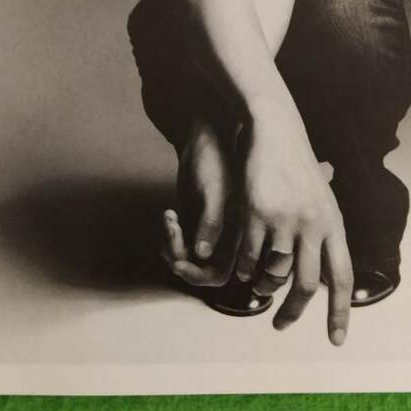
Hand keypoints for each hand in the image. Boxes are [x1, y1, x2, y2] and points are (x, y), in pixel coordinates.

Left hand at [162, 118, 238, 287]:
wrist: (202, 135)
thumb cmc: (213, 157)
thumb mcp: (213, 189)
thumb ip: (211, 222)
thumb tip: (202, 255)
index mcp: (242, 232)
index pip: (224, 272)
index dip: (200, 275)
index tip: (179, 261)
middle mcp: (229, 236)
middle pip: (206, 271)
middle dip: (184, 264)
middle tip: (169, 248)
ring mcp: (212, 231)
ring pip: (191, 259)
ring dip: (173, 247)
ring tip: (168, 222)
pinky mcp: (197, 222)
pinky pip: (181, 243)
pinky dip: (169, 236)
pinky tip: (168, 214)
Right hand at [234, 107, 353, 345]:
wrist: (275, 132)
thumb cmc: (297, 166)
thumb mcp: (321, 198)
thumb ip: (324, 233)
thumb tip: (326, 272)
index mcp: (333, 224)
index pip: (342, 277)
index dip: (340, 312)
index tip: (336, 340)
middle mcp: (313, 225)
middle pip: (305, 284)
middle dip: (294, 313)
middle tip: (282, 325)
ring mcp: (284, 220)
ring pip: (274, 272)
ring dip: (264, 286)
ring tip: (258, 286)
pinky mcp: (256, 214)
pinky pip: (248, 255)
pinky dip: (244, 268)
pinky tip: (242, 268)